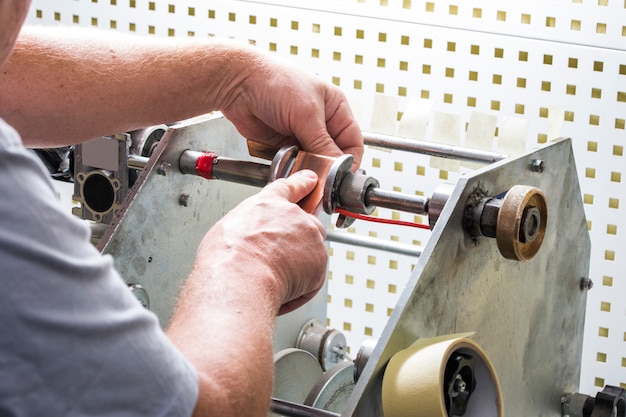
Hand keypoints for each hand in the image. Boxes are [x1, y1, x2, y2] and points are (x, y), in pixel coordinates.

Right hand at [196, 170, 327, 314]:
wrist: (241, 275)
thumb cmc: (228, 256)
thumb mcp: (230, 229)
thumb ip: (250, 228)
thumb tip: (251, 242)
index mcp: (268, 204)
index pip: (289, 187)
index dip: (301, 184)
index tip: (310, 180)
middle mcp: (293, 215)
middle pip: (306, 224)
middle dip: (298, 242)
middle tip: (277, 260)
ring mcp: (310, 235)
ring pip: (311, 252)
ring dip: (299, 266)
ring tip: (274, 278)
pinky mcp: (320, 258)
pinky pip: (313, 277)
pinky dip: (301, 288)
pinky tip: (282, 290)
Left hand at [220, 47, 363, 170]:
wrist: (238, 83)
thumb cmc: (275, 81)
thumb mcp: (306, 113)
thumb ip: (323, 144)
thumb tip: (336, 167)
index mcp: (335, 108)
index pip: (352, 142)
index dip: (350, 160)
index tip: (343, 176)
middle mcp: (320, 121)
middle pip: (332, 155)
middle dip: (327, 167)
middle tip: (322, 179)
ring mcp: (301, 133)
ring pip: (313, 161)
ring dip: (308, 168)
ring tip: (303, 171)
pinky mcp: (283, 143)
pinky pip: (294, 162)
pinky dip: (293, 168)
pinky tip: (289, 167)